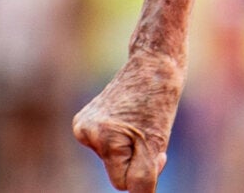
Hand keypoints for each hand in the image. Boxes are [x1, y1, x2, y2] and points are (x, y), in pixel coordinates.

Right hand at [72, 52, 184, 192]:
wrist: (153, 62)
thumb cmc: (160, 100)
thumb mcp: (157, 143)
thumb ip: (144, 176)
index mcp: (102, 138)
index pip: (123, 183)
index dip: (146, 173)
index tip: (159, 154)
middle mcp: (86, 132)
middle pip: (117, 172)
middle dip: (137, 161)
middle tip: (152, 134)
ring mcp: (83, 125)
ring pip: (113, 159)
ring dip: (131, 148)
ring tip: (141, 120)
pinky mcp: (85, 120)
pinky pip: (109, 146)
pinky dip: (123, 139)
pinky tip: (131, 117)